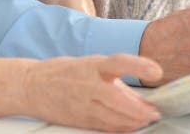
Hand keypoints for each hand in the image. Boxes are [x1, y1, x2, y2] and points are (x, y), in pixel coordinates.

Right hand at [23, 54, 162, 131]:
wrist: (31, 86)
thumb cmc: (64, 72)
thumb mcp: (90, 65)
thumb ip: (115, 78)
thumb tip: (140, 96)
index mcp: (92, 65)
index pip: (119, 62)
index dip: (139, 66)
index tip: (157, 71)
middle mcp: (87, 85)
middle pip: (117, 100)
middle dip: (139, 110)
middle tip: (154, 112)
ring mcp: (82, 105)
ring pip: (112, 118)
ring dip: (133, 122)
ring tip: (146, 119)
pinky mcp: (79, 120)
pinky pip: (105, 127)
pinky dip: (120, 128)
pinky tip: (130, 126)